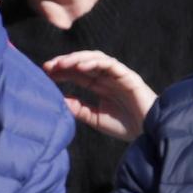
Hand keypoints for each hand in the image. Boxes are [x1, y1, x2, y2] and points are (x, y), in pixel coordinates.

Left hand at [41, 51, 156, 141]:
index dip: (62, 71)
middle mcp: (109, 78)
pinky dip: (95, 62)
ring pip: (97, 59)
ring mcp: (119, 76)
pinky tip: (80, 67)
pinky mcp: (129, 77)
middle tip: (48, 66)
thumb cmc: (125, 127)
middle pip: (85, 62)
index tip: (44, 72)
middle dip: (66, 61)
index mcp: (101, 86)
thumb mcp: (95, 118)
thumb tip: (59, 99)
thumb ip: (79, 109)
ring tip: (61, 64)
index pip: (79, 73)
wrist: (147, 133)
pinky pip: (111, 64)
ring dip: (77, 58)